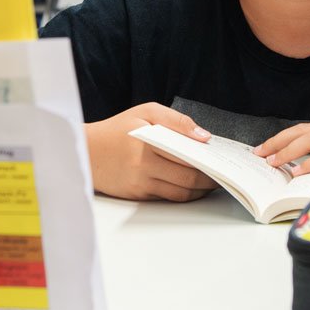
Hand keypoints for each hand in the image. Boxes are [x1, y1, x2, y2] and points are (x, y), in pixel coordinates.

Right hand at [85, 103, 218, 200]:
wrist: (86, 151)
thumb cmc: (117, 129)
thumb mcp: (146, 112)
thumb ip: (176, 121)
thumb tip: (204, 136)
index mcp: (148, 143)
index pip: (187, 155)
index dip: (209, 160)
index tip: (222, 159)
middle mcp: (143, 166)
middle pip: (187, 178)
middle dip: (209, 179)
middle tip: (223, 175)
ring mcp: (140, 184)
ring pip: (180, 193)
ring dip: (199, 190)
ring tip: (212, 182)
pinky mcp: (138, 196)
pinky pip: (167, 198)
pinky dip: (184, 194)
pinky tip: (192, 186)